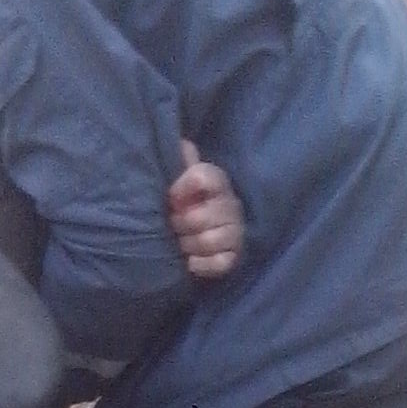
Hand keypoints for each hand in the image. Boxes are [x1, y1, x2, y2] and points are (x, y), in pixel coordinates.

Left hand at [168, 139, 242, 279]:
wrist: (201, 230)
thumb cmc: (187, 200)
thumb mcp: (180, 175)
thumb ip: (178, 159)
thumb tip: (178, 142)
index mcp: (218, 182)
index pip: (203, 177)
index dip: (183, 188)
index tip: (171, 197)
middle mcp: (231, 205)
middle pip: (200, 217)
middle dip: (180, 223)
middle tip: (171, 224)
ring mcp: (235, 232)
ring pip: (208, 241)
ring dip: (187, 244)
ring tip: (179, 242)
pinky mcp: (233, 257)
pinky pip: (218, 264)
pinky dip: (200, 264)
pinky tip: (189, 260)